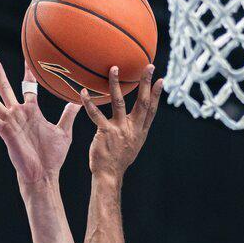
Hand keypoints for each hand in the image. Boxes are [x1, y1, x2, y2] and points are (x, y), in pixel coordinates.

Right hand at [0, 54, 79, 185]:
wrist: (43, 174)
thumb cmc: (52, 156)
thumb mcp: (64, 131)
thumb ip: (69, 114)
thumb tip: (80, 100)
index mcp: (32, 111)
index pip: (28, 86)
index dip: (28, 72)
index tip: (28, 58)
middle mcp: (18, 114)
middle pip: (5, 87)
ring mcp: (10, 122)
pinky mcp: (5, 132)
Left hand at [81, 65, 162, 182]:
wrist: (109, 175)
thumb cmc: (118, 161)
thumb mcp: (132, 145)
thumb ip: (134, 130)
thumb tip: (136, 120)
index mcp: (140, 132)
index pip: (151, 110)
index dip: (156, 95)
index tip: (160, 80)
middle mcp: (132, 129)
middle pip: (142, 102)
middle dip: (145, 83)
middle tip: (149, 66)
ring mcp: (119, 130)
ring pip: (119, 102)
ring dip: (116, 84)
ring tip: (114, 68)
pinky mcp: (105, 132)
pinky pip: (96, 114)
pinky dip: (89, 103)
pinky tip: (83, 92)